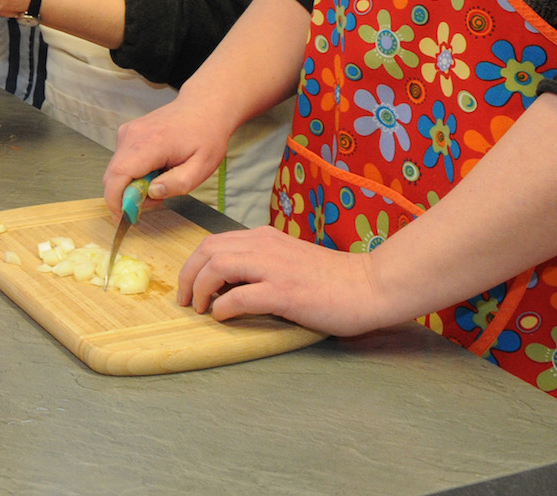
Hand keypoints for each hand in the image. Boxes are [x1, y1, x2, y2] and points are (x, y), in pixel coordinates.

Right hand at [103, 97, 238, 219]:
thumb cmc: (206, 136)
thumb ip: (177, 184)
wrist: (203, 107)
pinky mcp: (127, 132)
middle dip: (125, 197)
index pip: (119, 175)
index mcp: (151, 143)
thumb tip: (151, 193)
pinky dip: (132, 173)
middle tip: (153, 202)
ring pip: (116, 169)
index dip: (115, 200)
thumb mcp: (202, 167)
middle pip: (112, 175)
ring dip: (131, 185)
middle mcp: (132, 135)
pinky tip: (155, 170)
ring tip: (160, 183)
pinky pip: (121, 160)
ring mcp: (127, 131)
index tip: (122, 218)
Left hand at [176, 225, 399, 337]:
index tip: (189, 286)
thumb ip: (259, 264)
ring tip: (200, 309)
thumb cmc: (332, 280)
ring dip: (199, 289)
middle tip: (185, 301)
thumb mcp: (287, 261)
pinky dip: (223, 307)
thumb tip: (226, 285)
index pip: (213, 242)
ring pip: (216, 267)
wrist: (371, 286)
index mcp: (264, 238)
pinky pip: (239, 297)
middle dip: (187, 276)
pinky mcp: (285, 292)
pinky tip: (223, 318)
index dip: (193, 265)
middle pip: (207, 251)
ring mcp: (274, 268)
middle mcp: (264, 246)